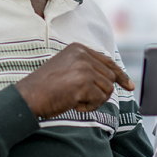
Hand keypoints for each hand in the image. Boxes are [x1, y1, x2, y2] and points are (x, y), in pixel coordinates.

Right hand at [15, 43, 133, 117]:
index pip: (108, 62)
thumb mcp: (67, 68)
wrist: (27, 97)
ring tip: (76, 100)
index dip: (121, 75)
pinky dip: (89, 107)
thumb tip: (112, 79)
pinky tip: (74, 104)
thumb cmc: (45, 88)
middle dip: (101, 93)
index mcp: (79, 49)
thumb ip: (87, 67)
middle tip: (83, 100)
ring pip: (107, 90)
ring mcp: (84, 68)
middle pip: (110, 77)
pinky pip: (99, 100)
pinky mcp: (83, 83)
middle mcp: (83, 55)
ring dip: (94, 100)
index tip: (129, 86)